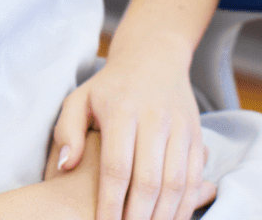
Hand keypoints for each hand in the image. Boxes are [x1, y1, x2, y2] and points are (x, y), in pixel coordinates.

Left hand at [45, 56, 215, 219]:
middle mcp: (155, 119)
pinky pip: (194, 179)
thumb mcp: (79, 99)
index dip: (109, 203)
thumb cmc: (109, 86)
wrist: (155, 56)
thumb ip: (66, 131)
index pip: (117, 168)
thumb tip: (65, 166)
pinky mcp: (196, 136)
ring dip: (162, 216)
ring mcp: (180, 128)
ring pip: (176, 184)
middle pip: (148, 181)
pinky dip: (184, 205)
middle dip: (137, 218)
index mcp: (123, 111)